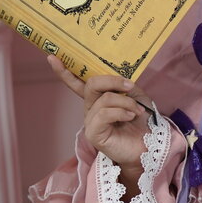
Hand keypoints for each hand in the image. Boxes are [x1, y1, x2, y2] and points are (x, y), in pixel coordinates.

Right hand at [47, 55, 153, 172]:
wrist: (149, 145)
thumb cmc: (142, 121)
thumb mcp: (136, 96)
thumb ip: (124, 85)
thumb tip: (119, 77)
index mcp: (98, 98)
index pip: (78, 83)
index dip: (64, 71)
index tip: (51, 57)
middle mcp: (91, 108)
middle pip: (92, 84)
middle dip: (113, 81)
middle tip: (130, 86)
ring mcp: (91, 121)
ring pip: (103, 99)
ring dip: (125, 102)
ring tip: (137, 110)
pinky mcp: (94, 133)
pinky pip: (104, 114)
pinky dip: (121, 112)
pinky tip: (130, 116)